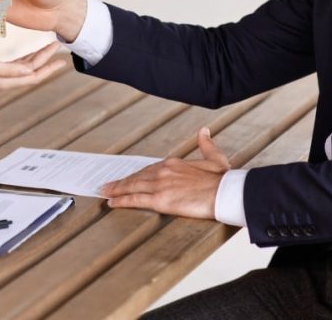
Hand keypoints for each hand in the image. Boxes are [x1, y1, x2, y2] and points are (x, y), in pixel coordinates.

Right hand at [0, 41, 66, 89]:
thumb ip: (9, 70)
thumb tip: (30, 72)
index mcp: (5, 80)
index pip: (33, 76)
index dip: (49, 68)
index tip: (63, 60)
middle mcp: (4, 80)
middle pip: (32, 72)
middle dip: (47, 61)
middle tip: (60, 49)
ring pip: (24, 68)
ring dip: (37, 59)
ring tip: (49, 50)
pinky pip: (15, 65)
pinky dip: (25, 59)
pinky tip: (28, 54)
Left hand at [100, 128, 229, 219]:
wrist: (225, 192)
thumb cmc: (222, 179)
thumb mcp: (215, 158)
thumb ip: (206, 144)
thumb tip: (204, 131)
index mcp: (174, 163)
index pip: (150, 169)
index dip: (138, 174)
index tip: (131, 177)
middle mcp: (164, 171)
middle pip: (138, 177)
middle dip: (122, 181)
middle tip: (109, 185)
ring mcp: (160, 185)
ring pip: (132, 186)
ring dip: (117, 189)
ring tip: (106, 192)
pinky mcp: (160, 200)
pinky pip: (135, 199)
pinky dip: (121, 200)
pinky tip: (112, 201)